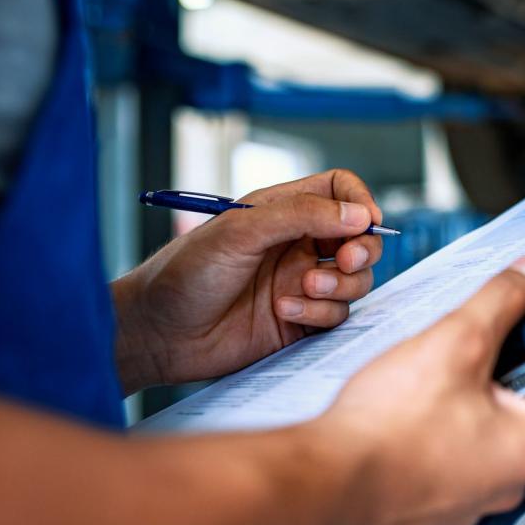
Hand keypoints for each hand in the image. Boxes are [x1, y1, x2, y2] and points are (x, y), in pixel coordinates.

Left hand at [112, 170, 383, 392]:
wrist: (158, 333)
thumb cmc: (185, 273)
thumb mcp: (241, 231)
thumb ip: (302, 216)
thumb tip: (359, 214)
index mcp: (283, 211)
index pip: (339, 191)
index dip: (360, 202)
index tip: (365, 222)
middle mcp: (298, 245)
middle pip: (359, 238)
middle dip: (363, 249)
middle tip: (347, 260)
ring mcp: (302, 284)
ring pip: (355, 280)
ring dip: (340, 284)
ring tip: (305, 289)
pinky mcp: (301, 320)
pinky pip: (337, 315)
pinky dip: (319, 313)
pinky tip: (282, 312)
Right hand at [305, 256, 524, 524]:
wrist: (322, 486)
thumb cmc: (389, 424)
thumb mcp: (455, 341)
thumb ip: (502, 302)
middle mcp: (514, 482)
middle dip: (506, 364)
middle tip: (475, 333)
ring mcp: (474, 501)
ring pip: (487, 431)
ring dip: (468, 399)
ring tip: (434, 371)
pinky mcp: (436, 509)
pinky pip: (452, 458)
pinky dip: (439, 432)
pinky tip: (410, 410)